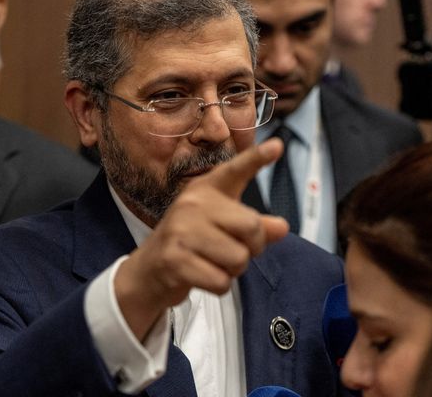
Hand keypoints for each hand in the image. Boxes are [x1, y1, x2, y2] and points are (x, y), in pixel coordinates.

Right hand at [114, 138, 288, 339]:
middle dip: (252, 248)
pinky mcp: (174, 260)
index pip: (236, 170)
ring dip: (233, 271)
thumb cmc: (193, 243)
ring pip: (239, 259)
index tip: (277, 145)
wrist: (149, 270)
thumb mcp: (223, 228)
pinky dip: (218, 286)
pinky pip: (221, 281)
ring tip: (212, 263)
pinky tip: (201, 275)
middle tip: (232, 250)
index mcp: (207, 189)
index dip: (257, 157)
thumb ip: (254, 227)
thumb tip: (282, 227)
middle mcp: (193, 204)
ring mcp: (181, 231)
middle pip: (252, 227)